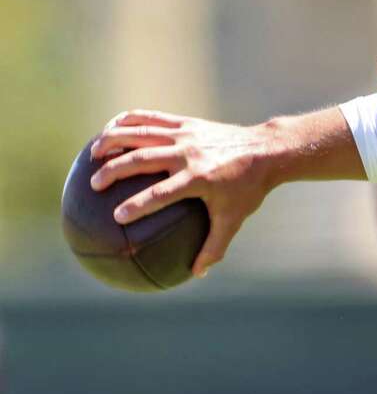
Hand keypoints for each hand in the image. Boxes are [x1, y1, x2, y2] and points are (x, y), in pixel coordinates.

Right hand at [89, 110, 277, 276]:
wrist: (266, 150)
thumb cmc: (248, 189)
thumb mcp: (234, 220)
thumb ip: (214, 247)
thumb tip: (197, 274)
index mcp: (199, 179)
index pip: (161, 193)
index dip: (138, 204)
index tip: (117, 217)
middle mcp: (189, 154)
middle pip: (142, 159)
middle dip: (114, 171)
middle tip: (95, 185)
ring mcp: (186, 135)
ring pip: (141, 134)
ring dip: (113, 141)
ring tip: (93, 153)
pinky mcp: (186, 123)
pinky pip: (152, 119)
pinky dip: (129, 121)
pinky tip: (110, 129)